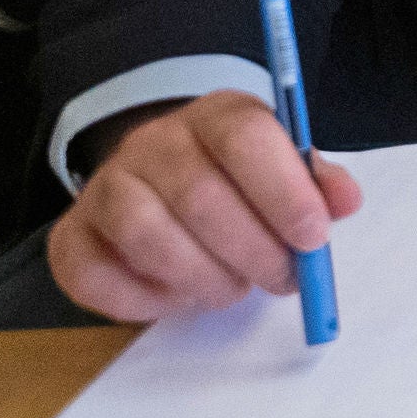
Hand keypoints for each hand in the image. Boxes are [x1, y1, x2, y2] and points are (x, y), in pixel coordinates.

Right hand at [47, 90, 362, 320]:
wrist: (159, 179)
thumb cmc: (238, 183)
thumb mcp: (284, 170)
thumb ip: (316, 184)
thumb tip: (345, 202)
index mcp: (215, 117)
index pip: (244, 137)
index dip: (282, 191)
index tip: (313, 237)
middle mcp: (152, 143)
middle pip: (198, 194)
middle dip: (252, 249)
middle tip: (283, 279)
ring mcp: (105, 187)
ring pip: (146, 235)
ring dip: (202, 277)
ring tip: (232, 288)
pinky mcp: (71, 237)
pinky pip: (96, 275)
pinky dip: (144, 300)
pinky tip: (178, 297)